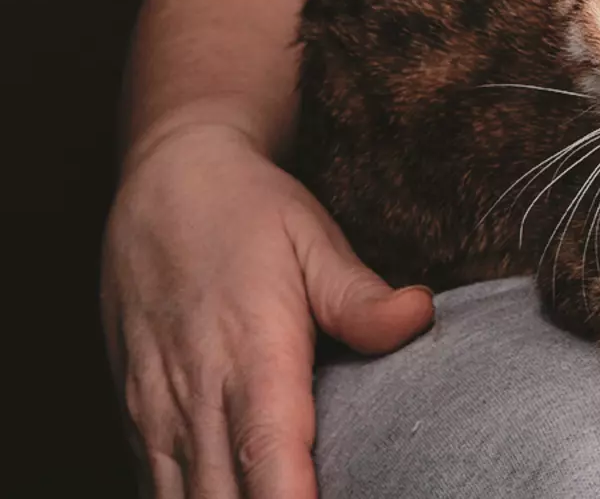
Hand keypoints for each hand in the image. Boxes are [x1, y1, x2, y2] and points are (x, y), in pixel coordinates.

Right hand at [101, 123, 433, 497]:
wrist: (166, 177)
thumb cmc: (249, 210)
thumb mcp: (312, 236)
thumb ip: (359, 296)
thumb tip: (420, 316)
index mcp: (251, 352)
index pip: (270, 455)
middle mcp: (194, 391)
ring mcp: (155, 408)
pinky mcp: (134, 414)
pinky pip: (156, 488)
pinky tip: (230, 498)